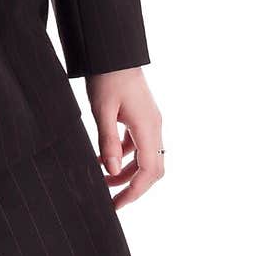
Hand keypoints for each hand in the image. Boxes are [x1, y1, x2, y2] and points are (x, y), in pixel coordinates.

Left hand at [84, 67, 164, 210]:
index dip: (134, 191)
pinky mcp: (142, 117)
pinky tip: (102, 157)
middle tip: (112, 201)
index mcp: (148, 127)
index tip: (116, 205)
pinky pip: (137, 145)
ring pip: (144, 158)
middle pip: (152, 169)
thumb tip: (110, 171)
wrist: (113, 50)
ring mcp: (150, 122)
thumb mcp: (102, 109)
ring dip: (126, 172)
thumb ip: (106, 140)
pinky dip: (122, 156)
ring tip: (101, 179)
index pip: (149, 170)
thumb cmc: (107, 76)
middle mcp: (154, 127)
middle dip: (133, 187)